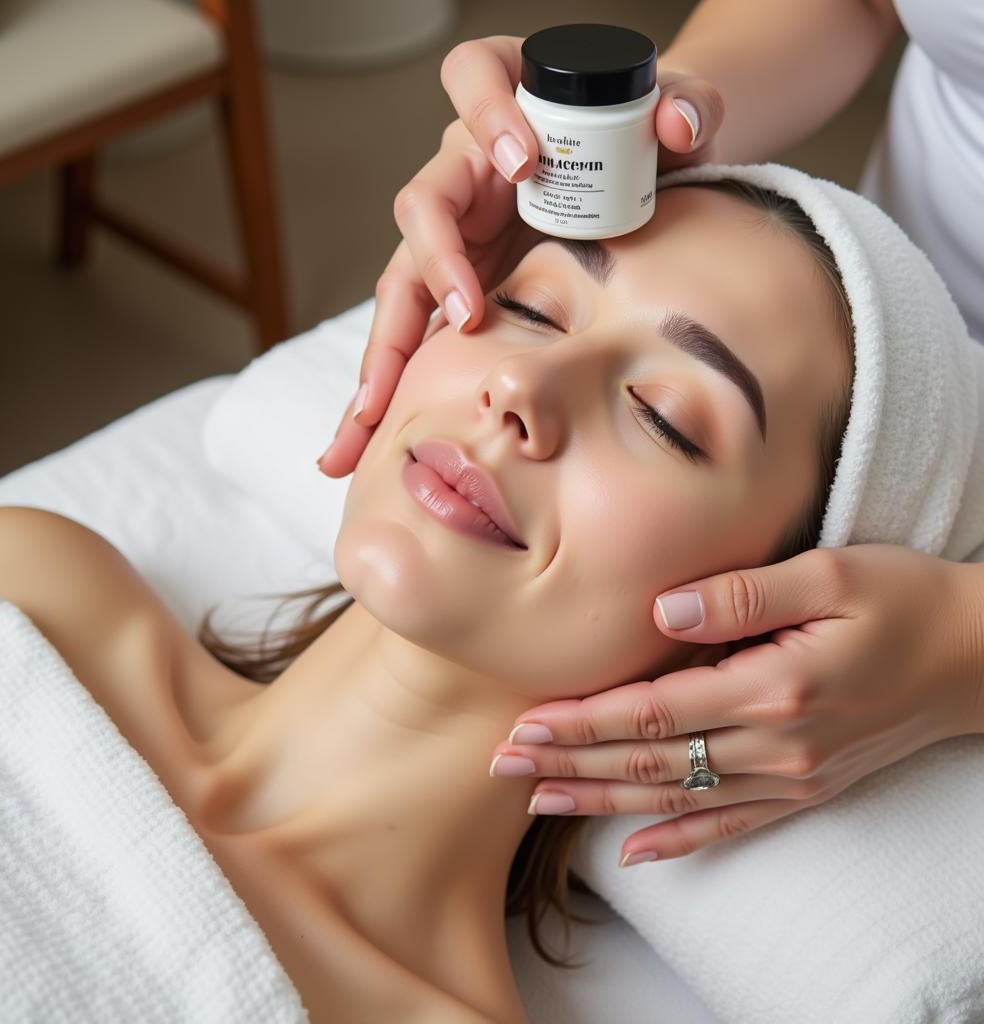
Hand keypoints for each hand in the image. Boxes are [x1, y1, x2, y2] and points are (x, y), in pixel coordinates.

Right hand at [316, 36, 724, 477]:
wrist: (630, 177)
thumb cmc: (639, 136)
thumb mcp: (670, 111)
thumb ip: (687, 104)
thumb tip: (681, 121)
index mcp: (506, 103)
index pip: (473, 79)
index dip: (489, 116)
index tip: (525, 161)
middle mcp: (466, 172)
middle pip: (421, 206)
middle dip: (437, 262)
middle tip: (467, 313)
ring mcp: (455, 238)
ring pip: (402, 285)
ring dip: (388, 348)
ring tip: (374, 411)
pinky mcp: (456, 291)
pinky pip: (412, 337)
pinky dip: (386, 388)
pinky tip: (364, 437)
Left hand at [488, 545, 983, 866]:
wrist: (977, 657)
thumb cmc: (903, 600)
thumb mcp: (830, 574)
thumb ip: (742, 594)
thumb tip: (661, 615)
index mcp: (774, 687)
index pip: (653, 711)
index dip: (584, 720)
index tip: (525, 724)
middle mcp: (778, 744)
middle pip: (651, 761)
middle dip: (571, 762)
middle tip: (503, 764)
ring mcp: (793, 775)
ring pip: (677, 798)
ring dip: (603, 800)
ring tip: (539, 801)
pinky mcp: (807, 787)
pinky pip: (732, 824)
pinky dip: (679, 841)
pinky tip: (634, 853)